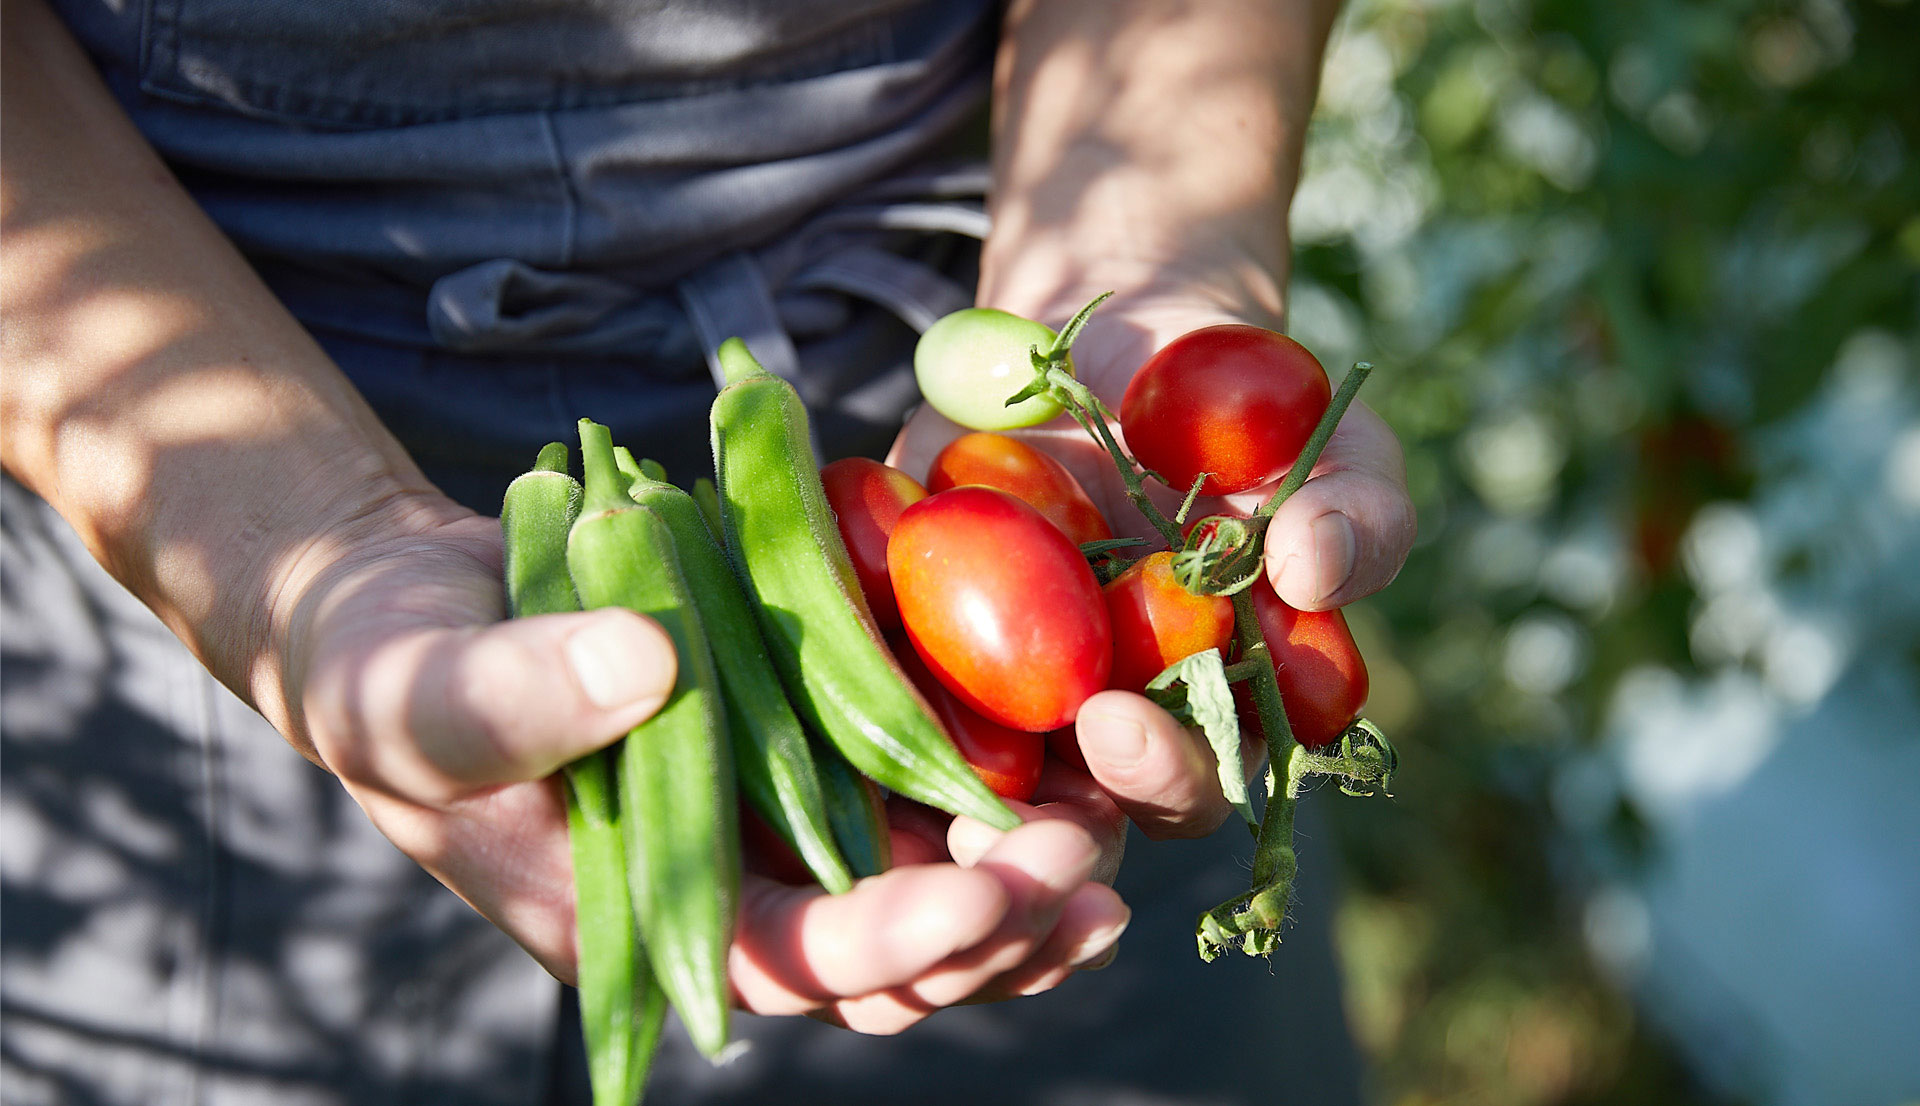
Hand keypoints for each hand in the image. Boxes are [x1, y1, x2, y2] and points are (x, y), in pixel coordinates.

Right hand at [279, 492, 1125, 1025]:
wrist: (418, 605)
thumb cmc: (385, 665)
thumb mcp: (416, 686)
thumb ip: (511, 696)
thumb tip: (643, 669)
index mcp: (641, 912)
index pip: (786, 959)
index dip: (889, 939)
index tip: (982, 888)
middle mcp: (729, 884)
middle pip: (889, 956)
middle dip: (993, 924)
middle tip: (1082, 860)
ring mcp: (777, 816)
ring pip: (927, 893)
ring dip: (1025, 886)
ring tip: (1111, 845)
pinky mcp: (808, 743)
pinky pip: (920, 798)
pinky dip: (1000, 795)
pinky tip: (1080, 769)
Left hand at [890, 289, 1415, 839]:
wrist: (1140, 333)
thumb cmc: (1258, 416)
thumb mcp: (1334, 450)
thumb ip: (1358, 515)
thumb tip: (1317, 568)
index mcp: (1201, 717)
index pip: (1183, 787)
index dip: (1154, 774)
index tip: (1118, 719)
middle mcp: (1090, 720)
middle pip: (1059, 803)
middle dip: (1028, 800)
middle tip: (967, 741)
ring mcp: (990, 675)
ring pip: (950, 756)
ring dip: (918, 759)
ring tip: (879, 727)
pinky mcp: (906, 617)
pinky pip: (866, 655)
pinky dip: (842, 651)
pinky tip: (808, 630)